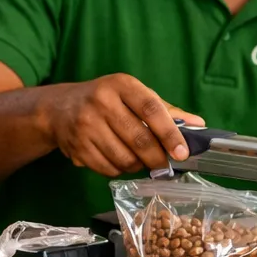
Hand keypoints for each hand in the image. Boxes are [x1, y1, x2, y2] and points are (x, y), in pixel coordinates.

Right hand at [38, 73, 204, 175]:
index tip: (182, 152)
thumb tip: (198, 125)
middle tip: (165, 166)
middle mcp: (101, 102)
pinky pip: (108, 169)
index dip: (170, 133)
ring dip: (138, 165)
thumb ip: (165, 110)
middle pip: (139, 139)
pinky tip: (120, 161)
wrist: (58, 108)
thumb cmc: (105, 100)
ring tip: (140, 160)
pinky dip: (120, 170)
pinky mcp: (77, 146)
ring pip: (124, 158)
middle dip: (157, 158)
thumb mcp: (132, 95)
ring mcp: (86, 125)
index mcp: (121, 85)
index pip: (151, 109)